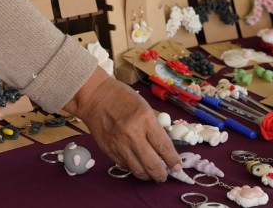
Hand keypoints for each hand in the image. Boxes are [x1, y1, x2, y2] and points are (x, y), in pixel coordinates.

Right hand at [64, 68, 180, 181]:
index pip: (164, 147)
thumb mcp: (144, 108)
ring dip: (148, 176)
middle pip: (152, 164)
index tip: (177, 166)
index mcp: (145, 120)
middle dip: (162, 174)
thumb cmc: (122, 98)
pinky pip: (125, 166)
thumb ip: (154, 127)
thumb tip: (164, 148)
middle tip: (165, 175)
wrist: (95, 97)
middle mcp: (132, 135)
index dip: (173, 160)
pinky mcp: (109, 151)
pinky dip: (134, 169)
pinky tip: (139, 166)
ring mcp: (119, 145)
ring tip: (153, 175)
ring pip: (138, 170)